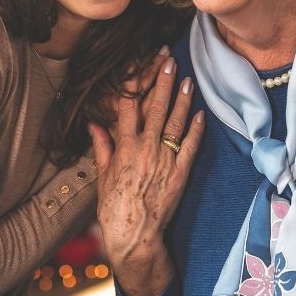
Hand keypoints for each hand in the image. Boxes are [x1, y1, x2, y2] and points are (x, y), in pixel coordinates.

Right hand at [89, 55, 204, 295]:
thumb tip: (94, 124)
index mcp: (124, 148)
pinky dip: (196, 129)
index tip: (139, 65)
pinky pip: (190, 146)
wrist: (134, 235)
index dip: (134, 83)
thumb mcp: (103, 176)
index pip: (128, 107)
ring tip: (187, 79)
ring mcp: (165, 160)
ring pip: (175, 123)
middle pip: (155, 108)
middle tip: (168, 61)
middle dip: (162, 82)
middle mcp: (145, 149)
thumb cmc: (114, 208)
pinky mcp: (180, 173)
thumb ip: (102, 147)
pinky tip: (200, 113)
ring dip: (182, 99)